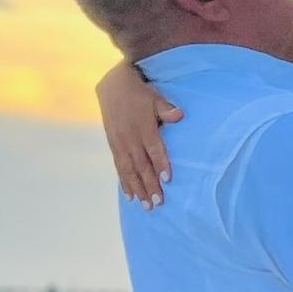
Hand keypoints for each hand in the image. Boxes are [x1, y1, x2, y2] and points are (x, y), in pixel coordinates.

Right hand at [96, 62, 183, 207]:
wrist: (112, 86)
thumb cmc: (140, 93)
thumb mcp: (155, 97)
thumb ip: (166, 109)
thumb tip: (180, 115)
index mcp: (143, 127)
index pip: (154, 149)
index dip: (160, 164)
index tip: (167, 180)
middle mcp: (130, 138)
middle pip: (141, 165)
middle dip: (149, 185)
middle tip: (158, 203)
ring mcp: (120, 143)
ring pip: (129, 170)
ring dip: (138, 189)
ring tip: (145, 205)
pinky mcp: (113, 146)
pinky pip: (119, 167)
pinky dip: (125, 182)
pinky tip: (130, 196)